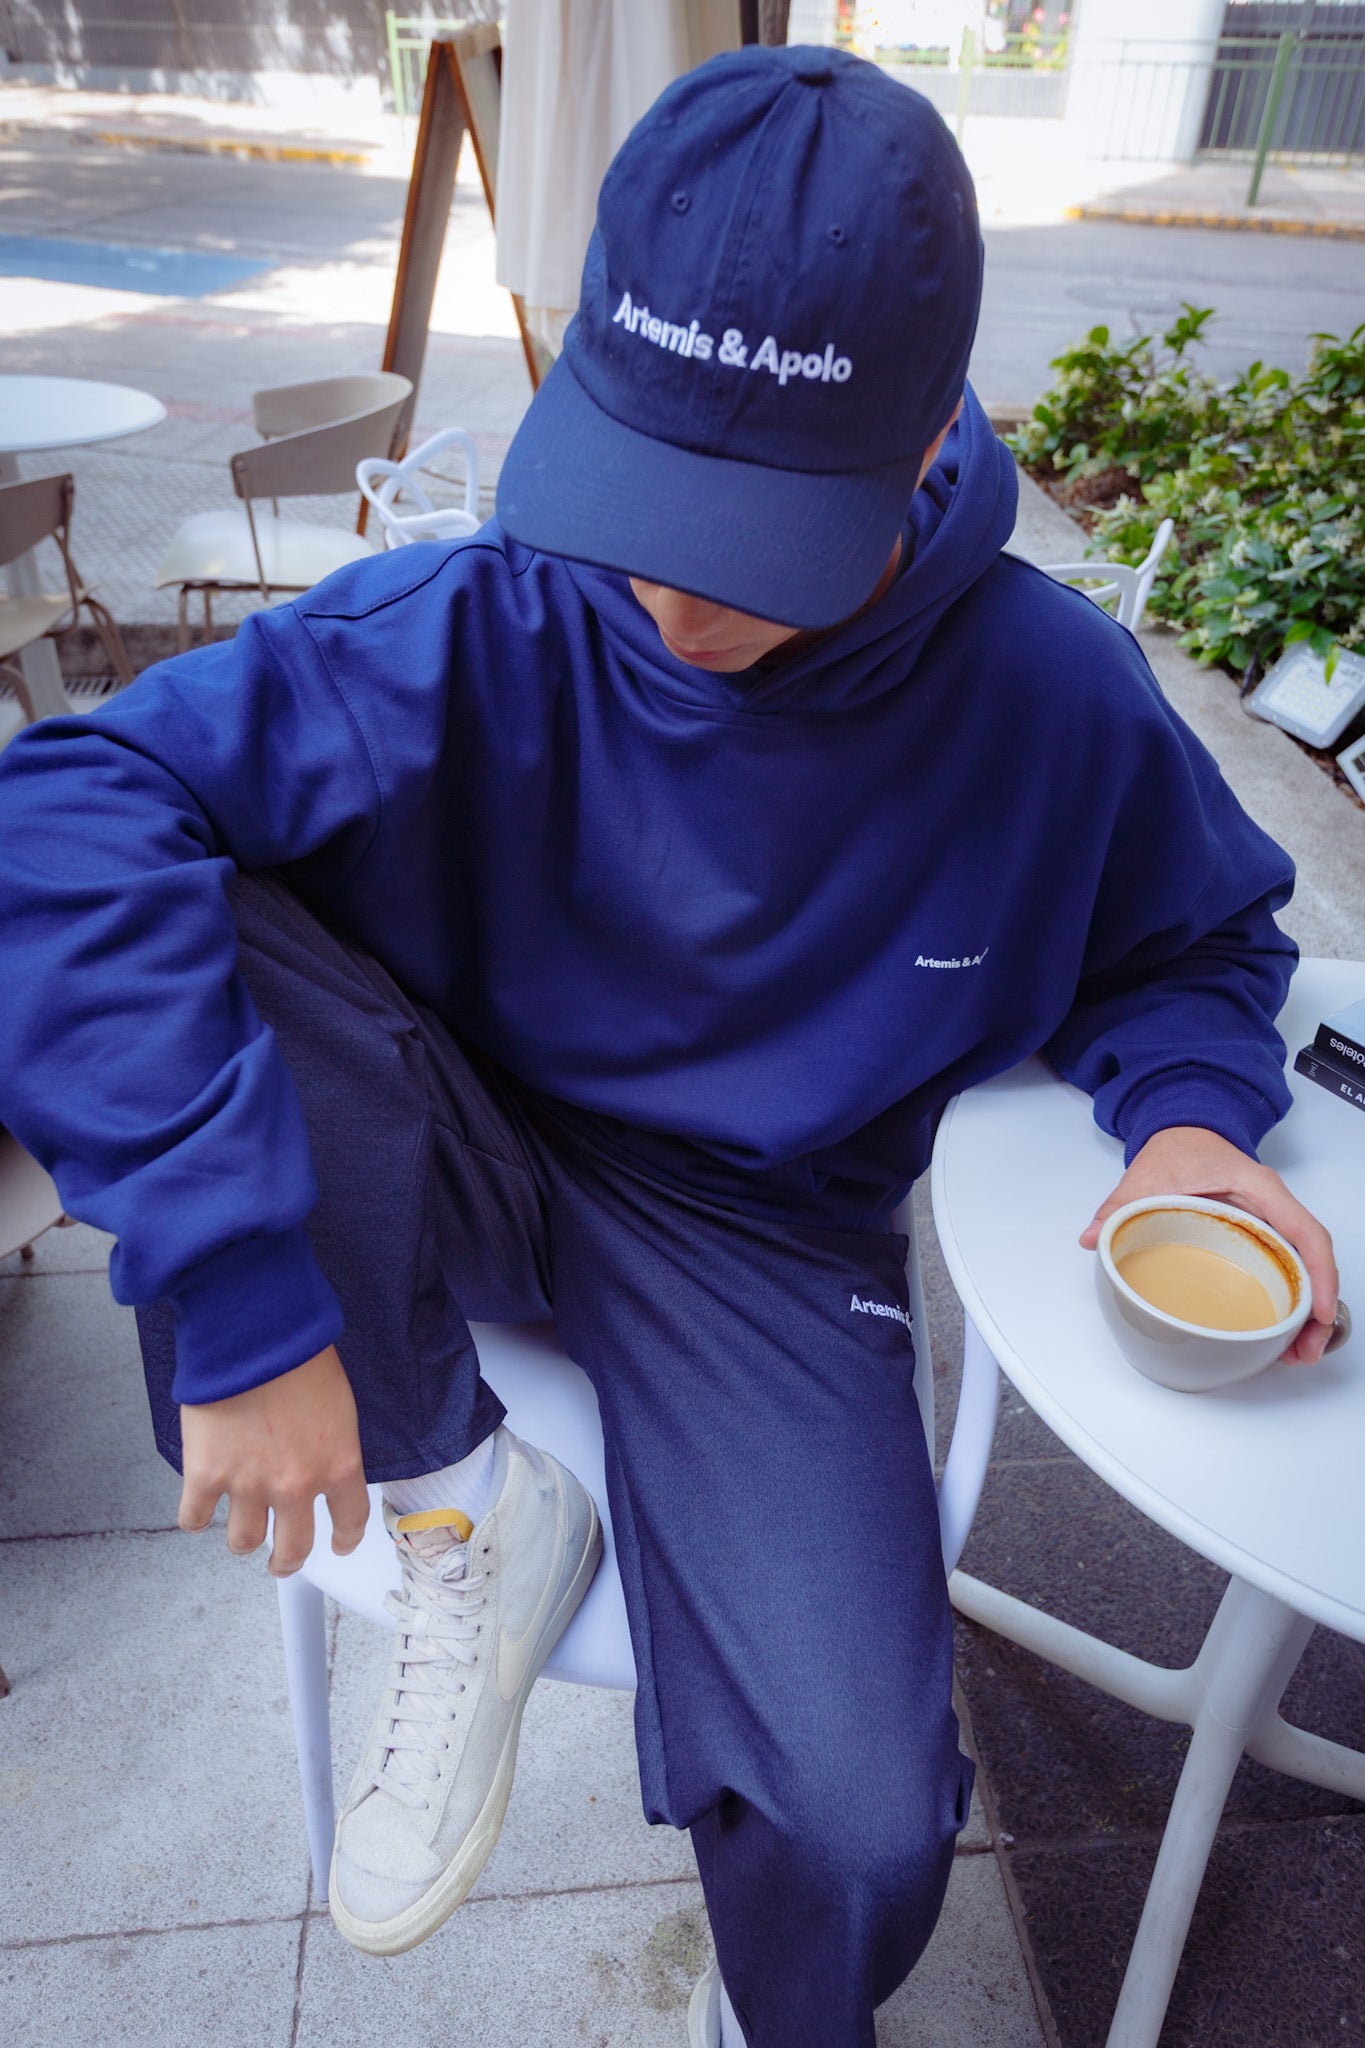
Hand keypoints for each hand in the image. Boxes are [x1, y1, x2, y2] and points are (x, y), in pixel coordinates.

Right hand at [178, 1344, 369, 1574]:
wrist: (252, 1334)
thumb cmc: (299, 1354)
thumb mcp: (339, 1404)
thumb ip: (332, 1445)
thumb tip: (322, 1466)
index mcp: (338, 1464)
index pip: (350, 1521)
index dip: (344, 1539)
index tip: (338, 1545)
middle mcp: (296, 1485)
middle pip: (294, 1548)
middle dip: (288, 1561)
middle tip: (282, 1562)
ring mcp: (247, 1485)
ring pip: (243, 1542)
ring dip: (242, 1540)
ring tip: (240, 1531)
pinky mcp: (205, 1475)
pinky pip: (193, 1519)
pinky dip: (195, 1518)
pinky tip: (199, 1509)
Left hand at [1079, 1126, 1338, 1364]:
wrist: (1183, 1131)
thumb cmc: (1179, 1148)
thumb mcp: (1148, 1175)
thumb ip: (1121, 1206)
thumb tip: (1094, 1238)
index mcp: (1259, 1188)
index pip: (1305, 1232)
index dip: (1318, 1274)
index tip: (1316, 1313)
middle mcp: (1275, 1207)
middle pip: (1312, 1261)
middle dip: (1315, 1309)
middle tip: (1303, 1352)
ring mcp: (1271, 1223)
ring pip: (1303, 1271)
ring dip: (1304, 1314)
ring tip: (1295, 1355)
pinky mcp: (1261, 1238)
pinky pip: (1285, 1271)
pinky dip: (1287, 1302)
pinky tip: (1278, 1334)